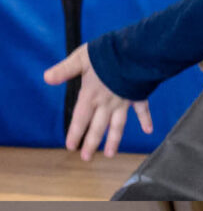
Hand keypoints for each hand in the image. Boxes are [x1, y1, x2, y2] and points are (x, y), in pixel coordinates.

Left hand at [43, 44, 152, 160]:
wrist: (134, 52)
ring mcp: (123, 101)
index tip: (71, 146)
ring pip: (118, 125)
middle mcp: (107, 102)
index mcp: (91, 95)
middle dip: (92, 143)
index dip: (75, 132)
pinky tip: (148, 130)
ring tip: (110, 155)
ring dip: (114, 140)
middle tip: (87, 158)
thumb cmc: (106, 53)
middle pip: (98, 127)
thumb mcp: (80, 58)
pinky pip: (142, 110)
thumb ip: (65, 69)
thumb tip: (46, 78)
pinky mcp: (138, 95)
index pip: (80, 118)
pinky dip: (146, 119)